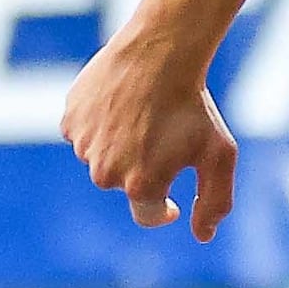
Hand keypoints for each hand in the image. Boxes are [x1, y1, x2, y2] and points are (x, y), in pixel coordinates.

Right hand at [63, 16, 240, 239]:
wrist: (160, 51)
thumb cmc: (193, 105)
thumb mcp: (218, 155)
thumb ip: (214, 202)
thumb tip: (203, 236)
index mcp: (141, 186)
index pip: (147, 214)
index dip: (164, 207)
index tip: (172, 198)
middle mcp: (106, 173)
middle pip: (123, 184)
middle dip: (142, 169)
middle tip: (160, 137)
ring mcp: (84, 146)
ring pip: (101, 159)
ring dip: (118, 146)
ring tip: (140, 117)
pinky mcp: (70, 121)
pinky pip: (83, 134)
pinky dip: (98, 126)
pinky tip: (119, 105)